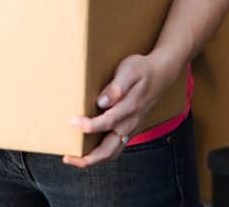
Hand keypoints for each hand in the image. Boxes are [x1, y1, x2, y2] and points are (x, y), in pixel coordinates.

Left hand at [62, 52, 176, 167]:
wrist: (161, 74)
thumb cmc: (142, 69)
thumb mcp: (130, 70)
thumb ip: (117, 86)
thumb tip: (102, 102)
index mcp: (130, 108)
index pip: (107, 123)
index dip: (88, 125)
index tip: (72, 121)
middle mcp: (130, 123)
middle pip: (109, 150)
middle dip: (87, 158)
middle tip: (67, 157)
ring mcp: (131, 129)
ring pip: (112, 153)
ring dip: (92, 160)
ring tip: (73, 158)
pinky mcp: (130, 130)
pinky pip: (115, 149)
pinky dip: (100, 154)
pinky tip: (87, 150)